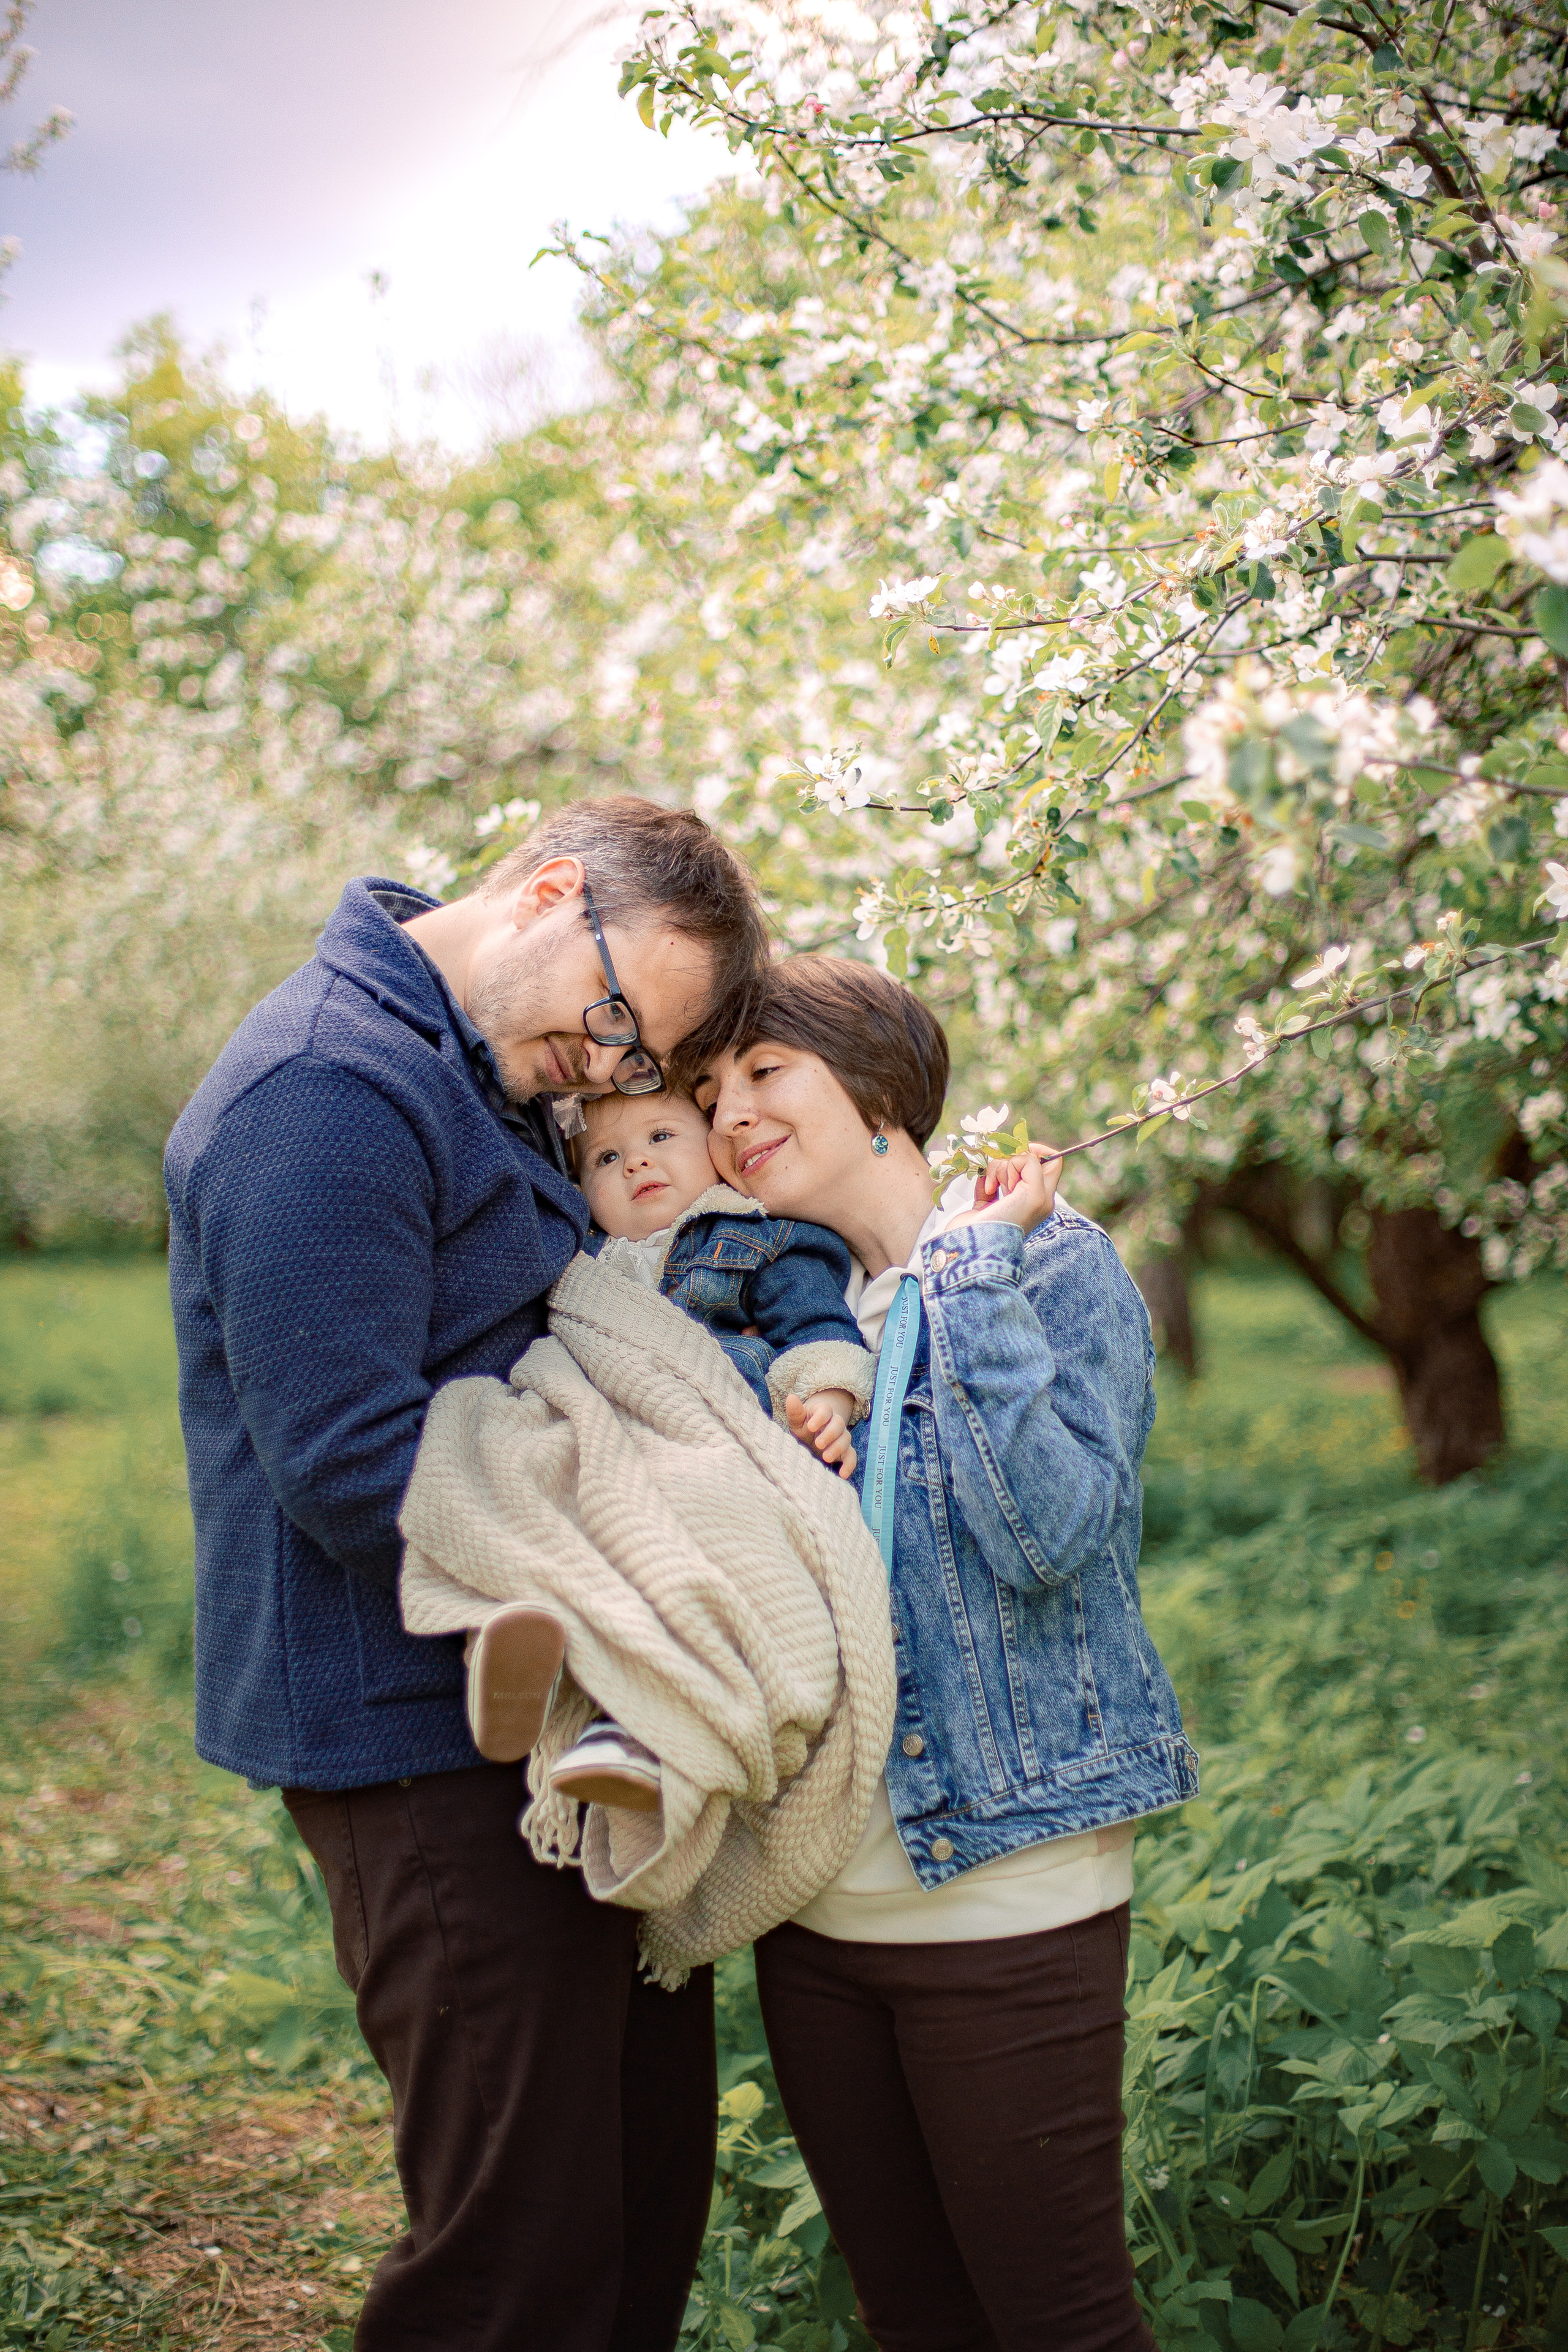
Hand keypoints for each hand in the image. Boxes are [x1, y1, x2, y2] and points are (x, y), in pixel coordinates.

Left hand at [785, 1389, 858, 1478]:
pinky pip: (851, 1456)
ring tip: (826, 1458)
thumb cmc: (804, 1426)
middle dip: (829, 1434)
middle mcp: (835, 1422)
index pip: (825, 1411)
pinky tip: (843, 1474)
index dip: (819, 1418)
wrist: (812, 1436)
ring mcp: (842, 1436)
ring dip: (837, 1448)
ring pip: (846, 1439)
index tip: (810, 1427)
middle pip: (838, 1424)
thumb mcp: (797, 1420)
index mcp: (823, 1412)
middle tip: (818, 1444)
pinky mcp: (845, 1451)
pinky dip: (849, 1465)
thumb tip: (791, 1397)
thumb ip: (795, 1411)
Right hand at [946, 1141, 1062, 1238]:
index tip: (1021, 1153)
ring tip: (991, 1189)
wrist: (976, 1246)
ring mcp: (1006, 1200)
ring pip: (1002, 1168)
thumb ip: (1032, 1167)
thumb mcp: (1033, 1193)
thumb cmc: (1008, 1223)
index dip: (1037, 1151)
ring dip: (994, 1172)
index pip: (1051, 1162)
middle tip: (1007, 1182)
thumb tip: (1019, 1158)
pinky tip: (984, 1191)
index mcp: (1043, 1196)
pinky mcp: (985, 1204)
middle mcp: (1028, 1197)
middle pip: (1022, 1162)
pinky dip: (982, 1180)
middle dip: (1010, 1163)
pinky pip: (984, 1180)